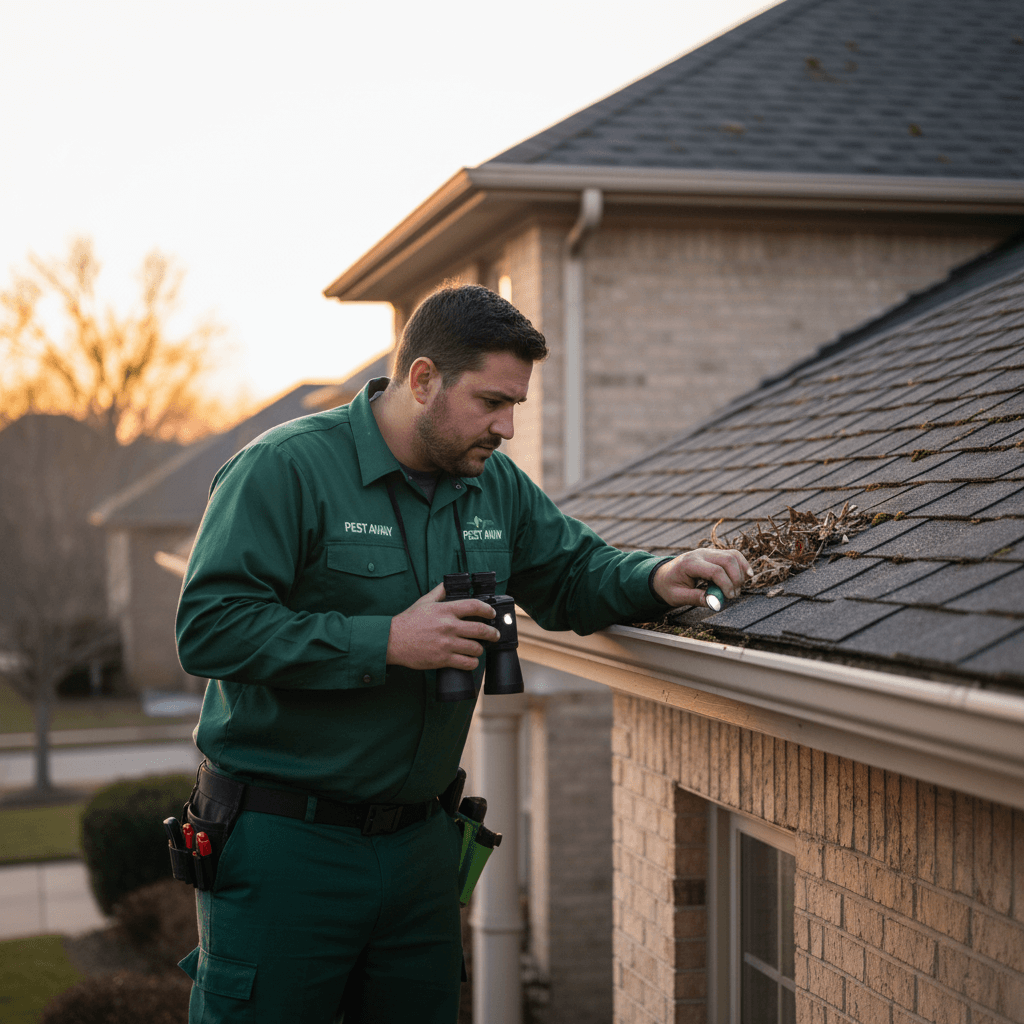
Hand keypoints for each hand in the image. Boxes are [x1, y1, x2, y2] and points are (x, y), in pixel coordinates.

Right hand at [386, 581, 500, 670]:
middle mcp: (449, 626)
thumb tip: (447, 584)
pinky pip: (466, 663)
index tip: (491, 614)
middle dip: (492, 633)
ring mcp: (447, 644)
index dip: (488, 610)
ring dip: (481, 649)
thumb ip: (438, 592)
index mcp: (445, 610)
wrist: (393, 641)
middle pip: (481, 629)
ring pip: (476, 648)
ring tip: (479, 648)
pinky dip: (472, 662)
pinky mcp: (443, 659)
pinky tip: (470, 660)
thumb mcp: (423, 601)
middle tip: (494, 635)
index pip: (474, 606)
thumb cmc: (407, 621)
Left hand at [652, 549, 751, 608]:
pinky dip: (741, 564)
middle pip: (727, 560)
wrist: (662, 575)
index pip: (715, 570)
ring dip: (741, 572)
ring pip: (732, 555)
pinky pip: (732, 555)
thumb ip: (696, 598)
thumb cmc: (669, 586)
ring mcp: (708, 552)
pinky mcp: (714, 554)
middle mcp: (700, 554)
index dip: (726, 585)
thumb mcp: (677, 596)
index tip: (729, 597)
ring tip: (738, 588)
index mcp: (690, 563)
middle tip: (734, 595)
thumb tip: (715, 603)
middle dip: (736, 579)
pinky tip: (747, 575)